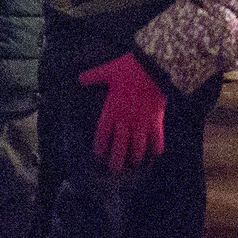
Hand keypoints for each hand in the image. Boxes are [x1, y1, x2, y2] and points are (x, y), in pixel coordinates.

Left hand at [77, 53, 167, 171]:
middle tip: (114, 169)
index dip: (101, 145)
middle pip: (120, 145)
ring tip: (133, 164)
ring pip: (137, 146)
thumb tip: (79, 78)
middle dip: (117, 159)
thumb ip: (93, 76)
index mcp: (112, 110)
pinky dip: (156, 147)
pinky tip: (155, 153)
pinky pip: (157, 138)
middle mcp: (125, 120)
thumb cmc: (130, 68)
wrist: (154, 67)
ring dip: (135, 156)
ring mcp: (142, 122)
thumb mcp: (108, 70)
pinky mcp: (156, 121)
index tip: (98, 154)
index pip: (103, 133)